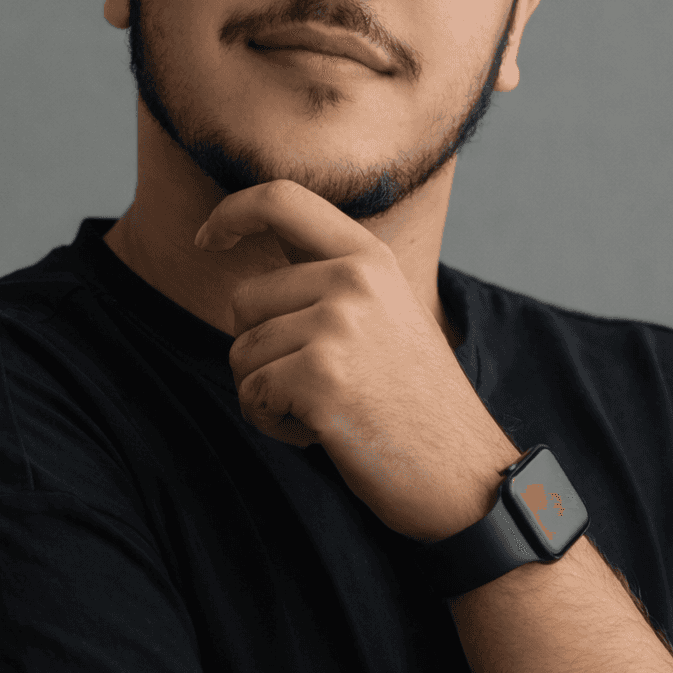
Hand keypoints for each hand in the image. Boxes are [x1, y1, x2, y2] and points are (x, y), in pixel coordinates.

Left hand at [194, 180, 519, 541]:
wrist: (465, 474)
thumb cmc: (415, 404)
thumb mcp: (385, 317)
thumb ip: (330, 283)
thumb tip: (255, 277)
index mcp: (370, 257)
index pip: (282, 199)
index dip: (232, 212)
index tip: (207, 238)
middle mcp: (353, 279)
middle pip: (244, 301)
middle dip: (261, 351)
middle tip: (320, 386)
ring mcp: (337, 325)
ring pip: (242, 353)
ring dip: (268, 395)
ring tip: (328, 410)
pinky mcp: (320, 375)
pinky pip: (251, 393)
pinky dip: (274, 423)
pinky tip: (322, 433)